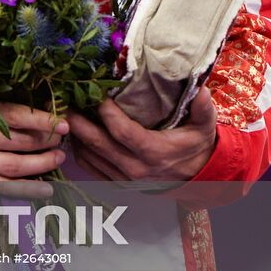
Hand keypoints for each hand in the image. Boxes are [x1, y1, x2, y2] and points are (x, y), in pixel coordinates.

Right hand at [0, 102, 67, 197]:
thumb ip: (1, 103)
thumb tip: (39, 105)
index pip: (15, 116)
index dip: (42, 120)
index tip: (62, 123)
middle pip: (19, 141)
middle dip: (46, 141)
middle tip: (60, 139)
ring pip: (14, 166)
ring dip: (41, 164)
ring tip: (58, 158)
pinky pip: (4, 187)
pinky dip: (27, 189)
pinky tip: (47, 188)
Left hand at [67, 86, 216, 183]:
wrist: (197, 178)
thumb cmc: (196, 145)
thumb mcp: (204, 125)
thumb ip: (202, 107)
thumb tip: (200, 87)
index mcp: (154, 152)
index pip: (122, 132)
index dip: (106, 112)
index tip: (96, 92)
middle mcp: (135, 168)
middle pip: (97, 144)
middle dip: (78, 121)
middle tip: (66, 99)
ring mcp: (124, 178)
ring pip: (89, 157)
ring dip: (74, 135)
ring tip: (66, 112)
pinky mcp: (117, 183)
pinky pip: (90, 168)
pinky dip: (78, 151)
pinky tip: (74, 133)